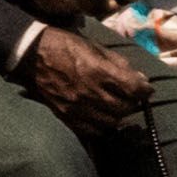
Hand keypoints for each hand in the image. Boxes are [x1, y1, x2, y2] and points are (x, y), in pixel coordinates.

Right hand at [11, 21, 140, 121]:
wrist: (31, 55)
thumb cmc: (65, 45)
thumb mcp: (95, 47)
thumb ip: (119, 64)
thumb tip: (142, 80)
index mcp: (99, 71)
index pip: (135, 89)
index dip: (145, 90)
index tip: (145, 89)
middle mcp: (91, 92)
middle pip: (126, 108)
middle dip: (132, 102)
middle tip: (129, 97)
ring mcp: (78, 107)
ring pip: (112, 122)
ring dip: (118, 115)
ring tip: (115, 106)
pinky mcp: (66, 116)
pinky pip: (93, 130)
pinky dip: (101, 125)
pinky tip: (100, 115)